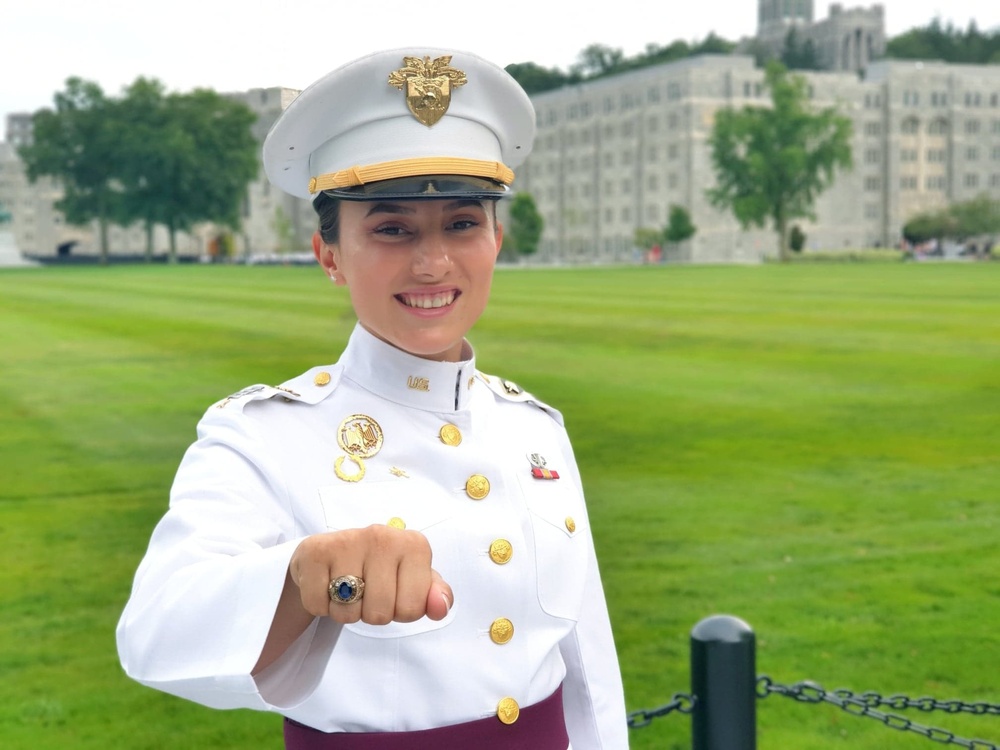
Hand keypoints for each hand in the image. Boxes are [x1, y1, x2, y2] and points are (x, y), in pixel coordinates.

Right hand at [289, 525, 452, 624]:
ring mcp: (347, 541)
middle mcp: (382, 536)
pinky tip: (326, 584)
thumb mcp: (413, 580)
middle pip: (380, 613)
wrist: (331, 553)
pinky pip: (319, 605)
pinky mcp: (315, 551)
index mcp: (414, 544)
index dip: (401, 611)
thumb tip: (440, 607)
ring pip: (348, 612)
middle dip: (372, 613)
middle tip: (367, 592)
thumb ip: (434, 595)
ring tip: (347, 589)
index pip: (413, 608)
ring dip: (345, 612)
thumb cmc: (379, 569)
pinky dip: (320, 606)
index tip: (394, 592)